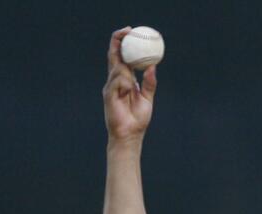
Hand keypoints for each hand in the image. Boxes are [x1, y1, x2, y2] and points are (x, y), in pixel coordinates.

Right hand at [103, 27, 156, 142]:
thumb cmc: (138, 119)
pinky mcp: (108, 94)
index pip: (121, 56)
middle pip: (113, 55)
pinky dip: (125, 83)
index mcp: (124, 79)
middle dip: (118, 40)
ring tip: (131, 89)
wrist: (130, 135)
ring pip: (117, 68)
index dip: (123, 42)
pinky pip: (117, 81)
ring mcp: (110, 86)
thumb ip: (149, 83)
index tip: (130, 31)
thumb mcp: (147, 98)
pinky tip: (128, 91)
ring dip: (127, 72)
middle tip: (127, 31)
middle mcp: (115, 80)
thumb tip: (153, 66)